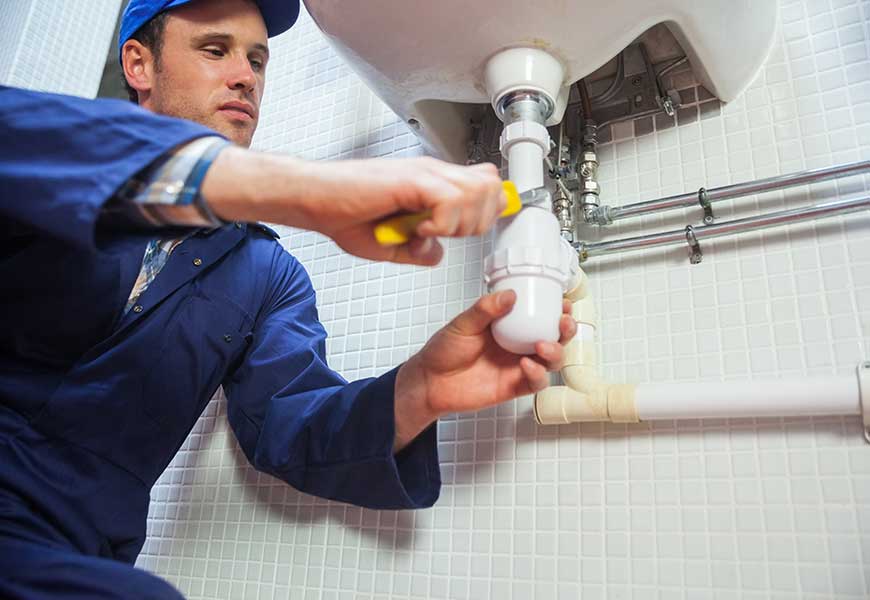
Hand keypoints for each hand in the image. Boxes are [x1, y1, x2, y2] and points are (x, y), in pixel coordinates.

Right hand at [302, 156, 505, 265]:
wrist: (314, 198)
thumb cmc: (343, 213)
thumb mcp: (389, 242)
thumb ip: (417, 249)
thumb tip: (437, 253)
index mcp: (431, 183)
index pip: (485, 184)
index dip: (486, 211)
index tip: (466, 231)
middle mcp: (433, 174)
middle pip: (490, 188)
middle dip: (477, 221)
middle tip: (447, 234)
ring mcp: (424, 174)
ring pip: (477, 192)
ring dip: (460, 222)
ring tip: (431, 230)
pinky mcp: (411, 179)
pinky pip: (450, 200)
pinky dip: (442, 222)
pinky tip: (419, 228)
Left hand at [392, 290, 576, 450]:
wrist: (430, 382)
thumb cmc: (443, 351)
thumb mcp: (463, 323)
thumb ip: (486, 309)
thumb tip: (509, 295)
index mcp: (508, 326)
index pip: (539, 316)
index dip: (555, 310)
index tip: (563, 302)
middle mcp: (517, 346)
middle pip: (554, 338)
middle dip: (565, 331)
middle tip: (563, 323)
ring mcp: (517, 366)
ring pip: (551, 361)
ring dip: (555, 352)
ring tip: (543, 345)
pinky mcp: (513, 386)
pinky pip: (535, 382)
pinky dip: (537, 373)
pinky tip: (526, 364)